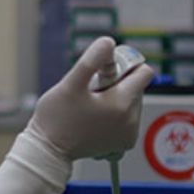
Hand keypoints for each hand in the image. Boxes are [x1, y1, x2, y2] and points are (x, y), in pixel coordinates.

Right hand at [29, 37, 152, 160]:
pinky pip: (127, 118)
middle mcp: (131, 121)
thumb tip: (108, 42)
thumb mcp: (70, 84)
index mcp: (122, 104)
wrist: (49, 150)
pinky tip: (95, 117)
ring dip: (114, 98)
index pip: (144, 73)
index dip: (124, 65)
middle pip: (136, 87)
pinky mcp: (124, 143)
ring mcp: (129, 134)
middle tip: (91, 92)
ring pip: (131, 102)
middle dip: (116, 83)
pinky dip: (114, 114)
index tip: (103, 70)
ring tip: (90, 107)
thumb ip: (91, 60)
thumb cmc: (56, 118)